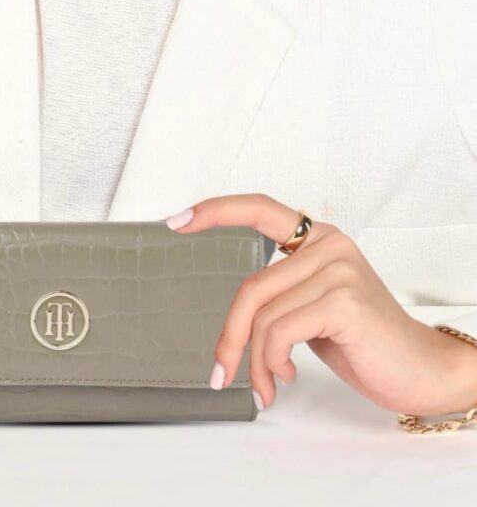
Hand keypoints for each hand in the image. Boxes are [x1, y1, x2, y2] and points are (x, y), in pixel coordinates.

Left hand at [166, 193, 476, 415]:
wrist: (419, 369)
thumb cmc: (361, 340)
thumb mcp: (311, 308)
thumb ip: (279, 296)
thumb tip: (233, 325)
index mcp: (318, 238)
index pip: (259, 209)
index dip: (216, 211)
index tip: (176, 221)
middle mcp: (328, 244)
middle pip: (251, 287)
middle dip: (230, 337)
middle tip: (220, 374)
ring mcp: (338, 269)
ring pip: (263, 315)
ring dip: (255, 361)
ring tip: (265, 385)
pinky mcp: (344, 300)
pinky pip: (280, 332)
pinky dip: (272, 362)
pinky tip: (285, 377)